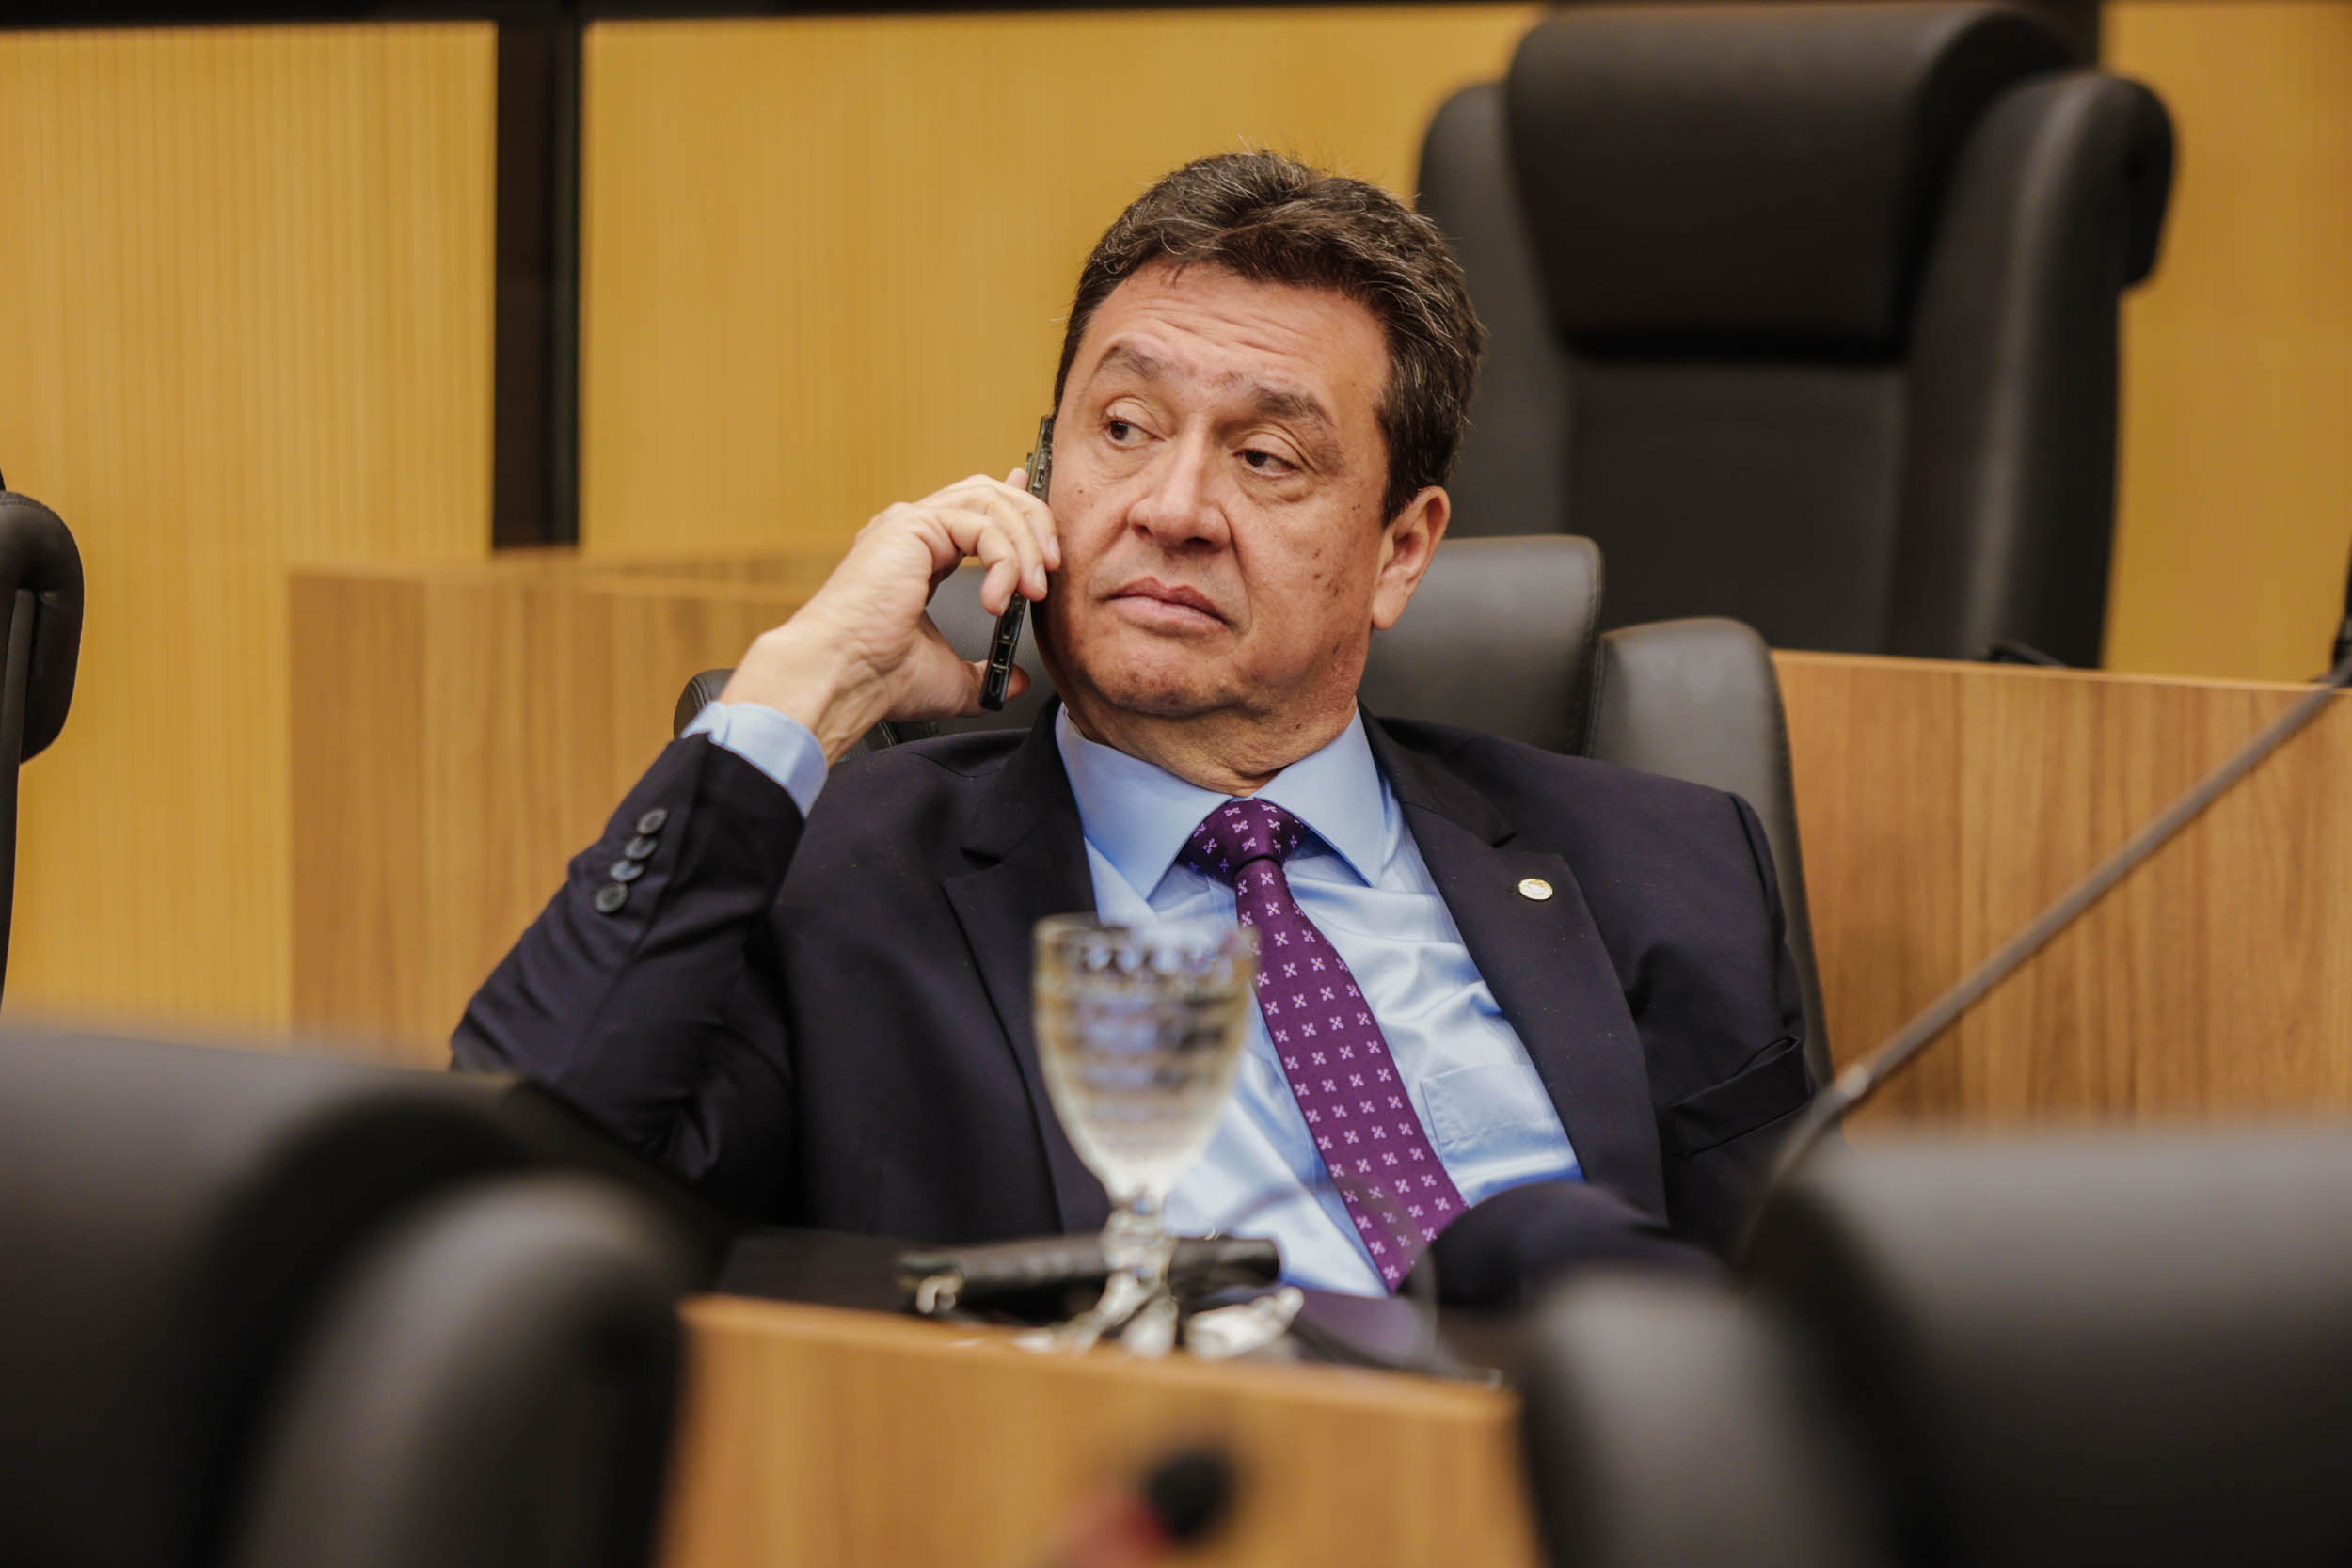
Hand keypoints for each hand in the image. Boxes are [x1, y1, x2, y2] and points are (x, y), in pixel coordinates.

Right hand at [719, 470, 1058, 761]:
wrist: (845, 679)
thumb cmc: (878, 679)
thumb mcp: (952, 678)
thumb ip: (986, 673)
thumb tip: (1015, 682)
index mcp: (919, 554)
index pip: (978, 510)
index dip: (1018, 508)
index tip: (1047, 528)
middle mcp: (913, 531)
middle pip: (990, 494)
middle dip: (1033, 524)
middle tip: (1051, 569)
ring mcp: (910, 524)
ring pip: (990, 501)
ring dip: (1025, 542)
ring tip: (1033, 589)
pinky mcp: (912, 526)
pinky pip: (980, 525)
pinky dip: (1003, 558)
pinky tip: (998, 598)